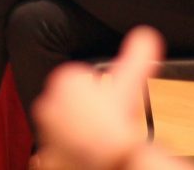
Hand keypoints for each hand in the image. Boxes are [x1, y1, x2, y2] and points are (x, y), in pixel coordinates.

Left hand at [34, 27, 163, 169]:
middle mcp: (48, 104)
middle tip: (109, 119)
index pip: (83, 78)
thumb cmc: (110, 124)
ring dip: (80, 130)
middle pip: (73, 102)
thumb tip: (147, 36)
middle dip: (89, 109)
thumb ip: (138, 55)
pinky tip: (90, 153)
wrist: (103, 159)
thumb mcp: (129, 82)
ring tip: (102, 138)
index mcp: (64, 81)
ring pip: (66, 126)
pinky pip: (60, 150)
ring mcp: (46, 132)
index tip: (112, 100)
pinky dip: (72, 151)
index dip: (102, 89)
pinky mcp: (47, 156)